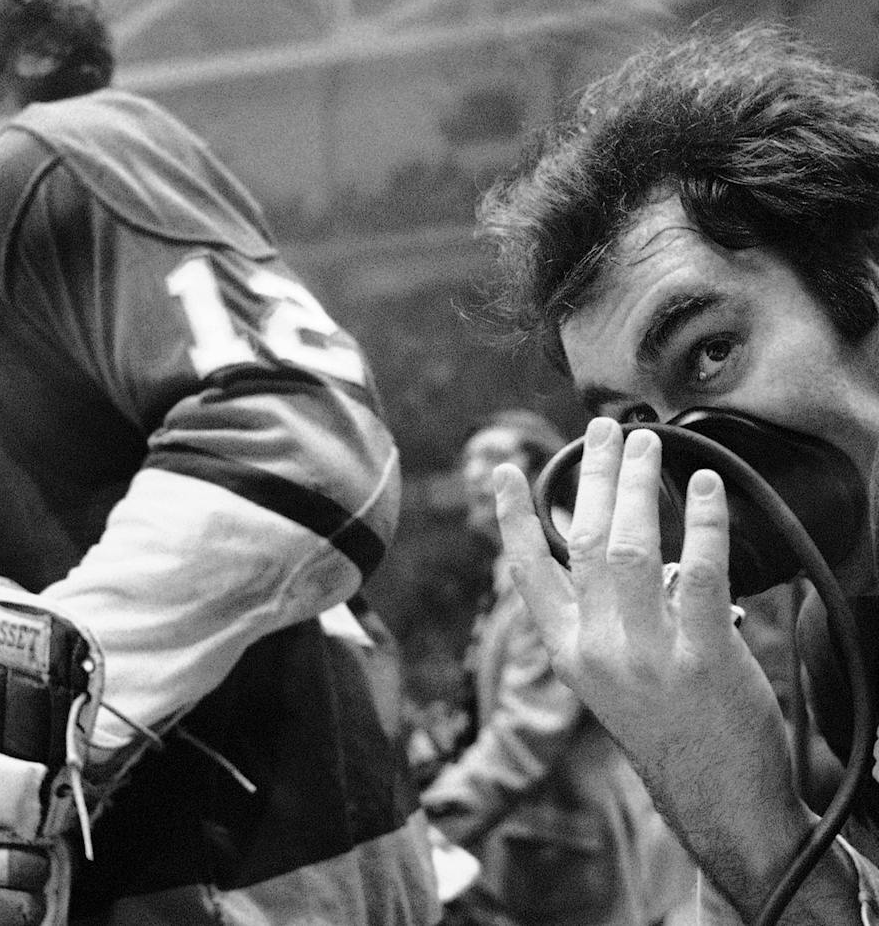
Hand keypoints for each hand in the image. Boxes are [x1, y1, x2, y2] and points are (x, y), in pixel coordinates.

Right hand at [496, 418, 819, 916]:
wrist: (717, 798)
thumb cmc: (671, 728)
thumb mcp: (611, 680)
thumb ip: (602, 619)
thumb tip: (614, 549)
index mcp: (568, 653)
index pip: (528, 573)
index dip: (513, 518)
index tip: (509, 471)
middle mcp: (597, 651)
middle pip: (582, 541)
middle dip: (591, 476)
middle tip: (604, 429)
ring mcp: (648, 655)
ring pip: (629, 547)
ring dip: (637, 485)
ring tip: (648, 443)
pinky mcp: (704, 657)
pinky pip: (698, 573)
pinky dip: (703, 522)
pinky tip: (708, 487)